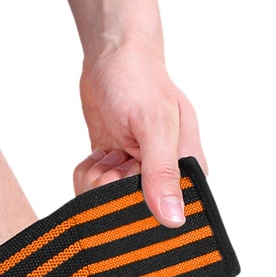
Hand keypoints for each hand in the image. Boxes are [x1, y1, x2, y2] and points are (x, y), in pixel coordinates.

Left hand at [72, 43, 206, 226]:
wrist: (111, 58)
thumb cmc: (141, 81)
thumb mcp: (155, 125)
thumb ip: (162, 173)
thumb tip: (174, 218)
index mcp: (187, 171)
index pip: (166, 215)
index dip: (140, 203)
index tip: (130, 173)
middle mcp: (162, 179)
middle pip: (129, 212)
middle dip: (112, 187)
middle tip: (116, 156)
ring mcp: (135, 178)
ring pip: (106, 204)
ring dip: (97, 178)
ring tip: (109, 151)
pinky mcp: (113, 174)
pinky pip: (92, 191)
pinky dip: (88, 173)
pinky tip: (99, 153)